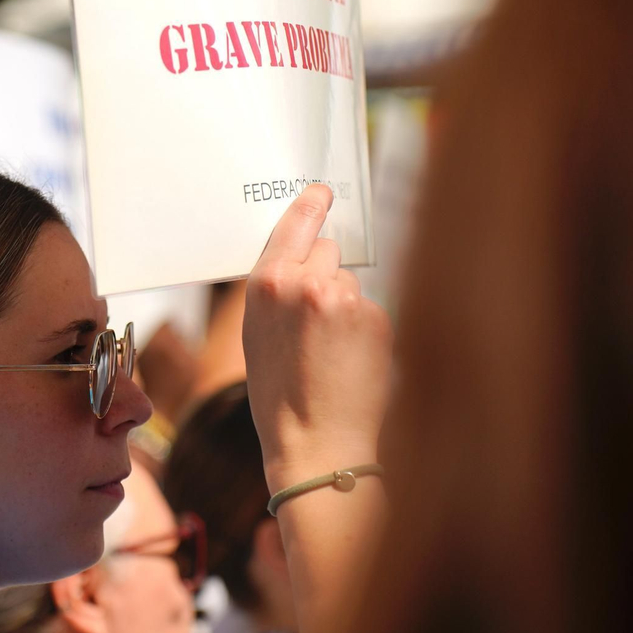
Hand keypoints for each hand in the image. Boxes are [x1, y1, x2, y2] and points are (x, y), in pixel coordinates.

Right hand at [242, 185, 392, 491]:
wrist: (315, 440)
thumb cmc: (278, 393)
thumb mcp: (256, 332)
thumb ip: (275, 290)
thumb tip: (301, 259)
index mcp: (268, 282)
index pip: (296, 223)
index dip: (312, 205)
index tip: (323, 191)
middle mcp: (308, 282)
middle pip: (329, 250)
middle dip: (324, 271)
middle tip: (315, 315)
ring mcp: (346, 300)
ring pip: (350, 281)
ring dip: (344, 303)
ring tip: (329, 348)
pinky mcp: (376, 318)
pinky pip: (369, 308)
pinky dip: (362, 327)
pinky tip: (348, 358)